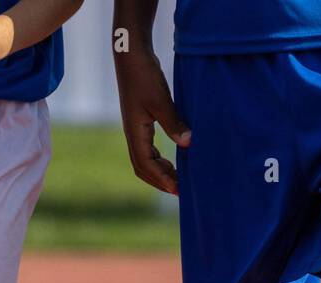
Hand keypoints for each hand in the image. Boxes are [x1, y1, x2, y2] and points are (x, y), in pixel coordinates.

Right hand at [113, 49, 190, 194]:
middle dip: (160, 181)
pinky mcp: (140, 122)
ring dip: (159, 171)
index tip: (179, 190)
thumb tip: (188, 143)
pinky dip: (159, 159)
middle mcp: (132, 134)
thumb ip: (174, 123)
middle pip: (142, 168)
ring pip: (144, 160)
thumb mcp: (161, 100)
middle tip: (181, 191)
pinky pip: (148, 149)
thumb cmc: (144, 75)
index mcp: (134, 132)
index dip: (162, 180)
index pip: (145, 165)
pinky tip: (172, 160)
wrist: (131, 54)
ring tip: (178, 179)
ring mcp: (135, 128)